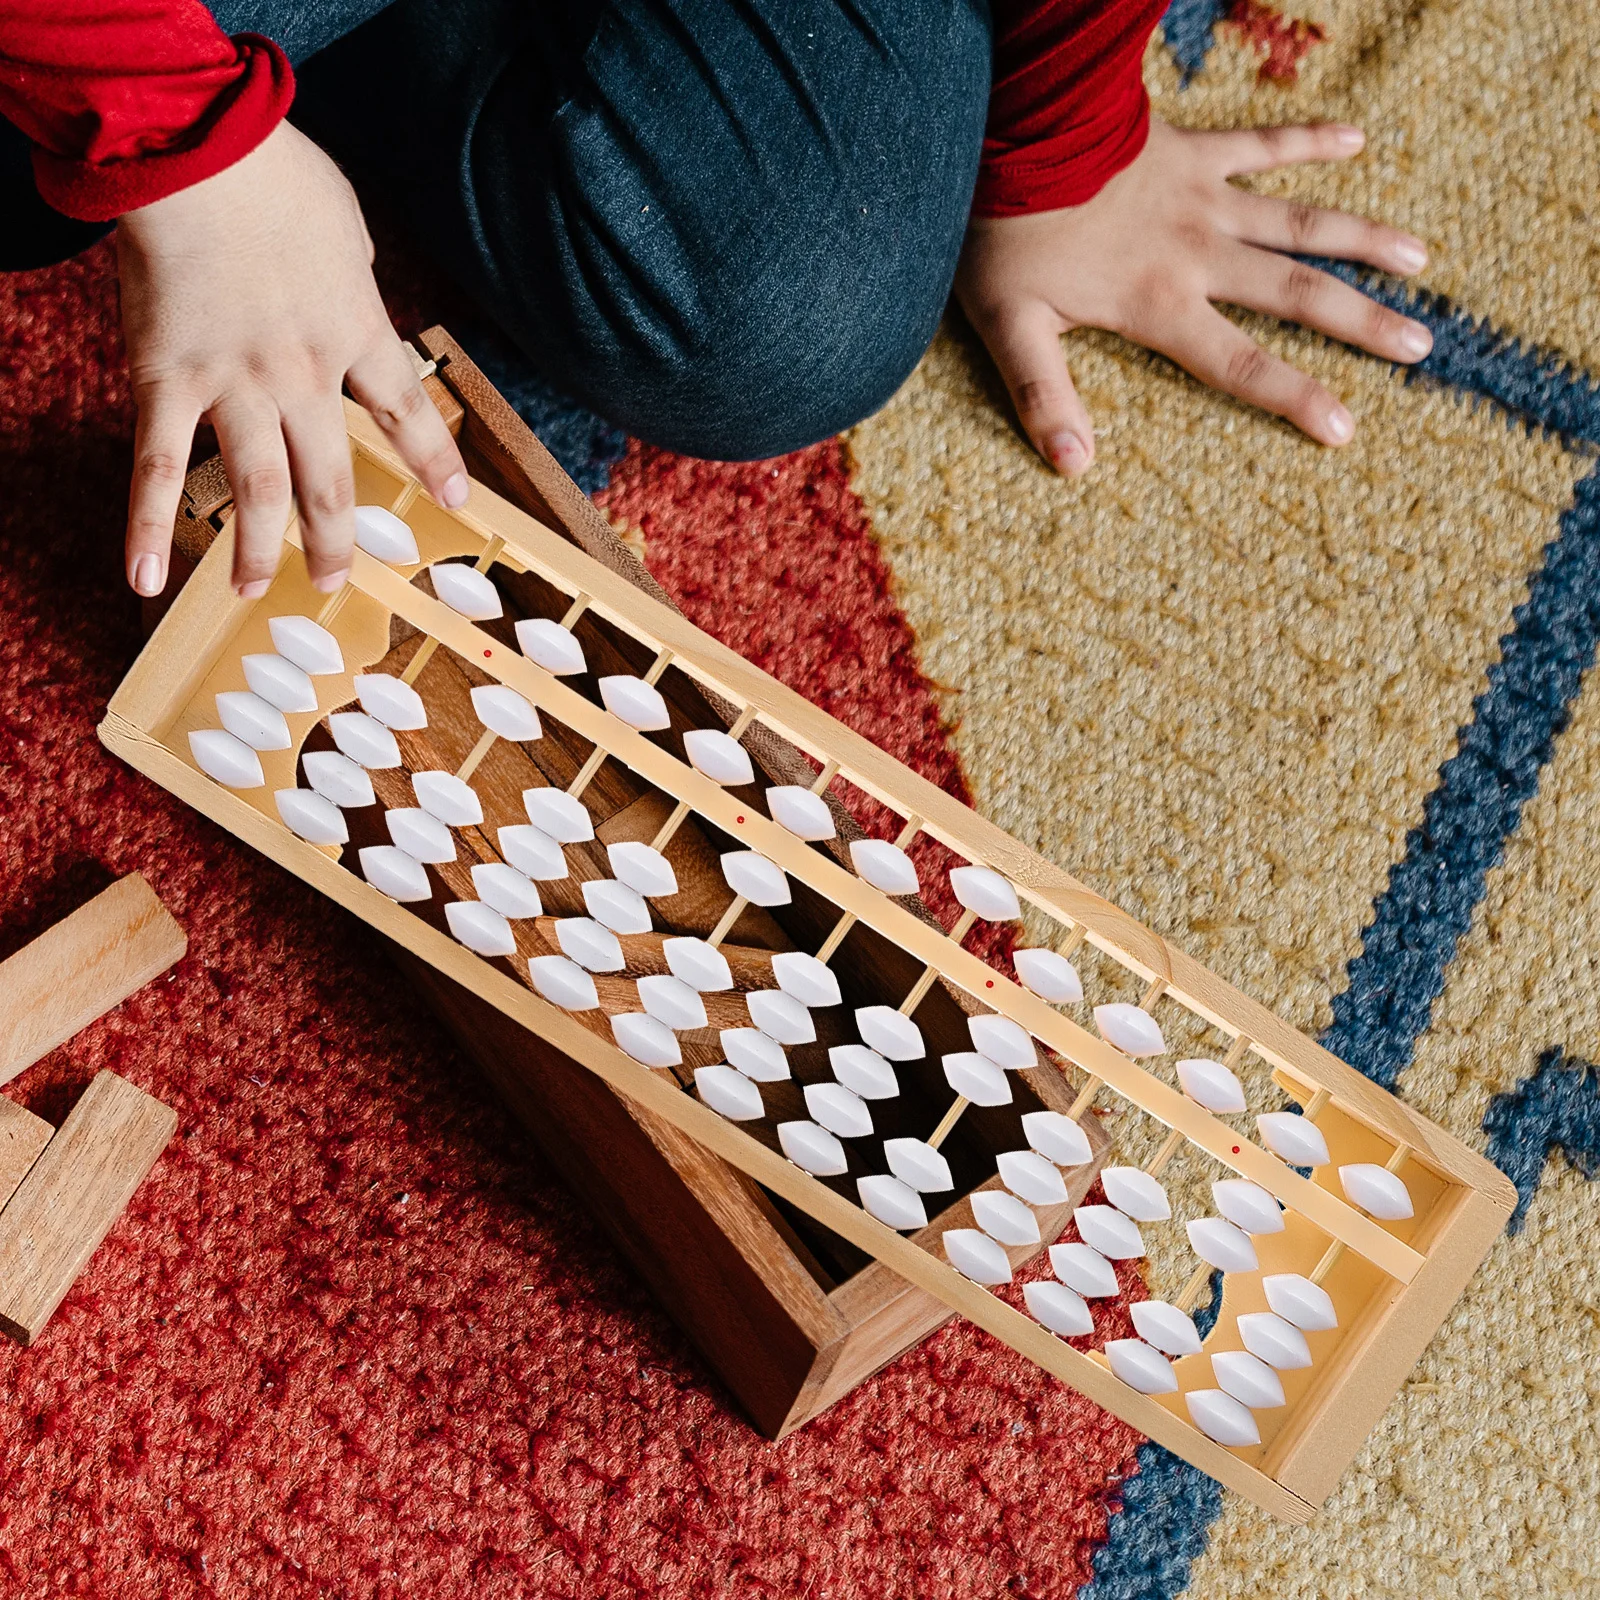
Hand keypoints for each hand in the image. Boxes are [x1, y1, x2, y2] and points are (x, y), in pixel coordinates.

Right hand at [116, 120, 467, 597]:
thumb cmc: (273, 170)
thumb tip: (354, 275)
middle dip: (334, 540)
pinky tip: (147, 578)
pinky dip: (147, 528)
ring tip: (256, 588)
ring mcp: (236, 386)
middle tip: (332, 580)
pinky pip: (157, 468)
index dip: (434, 459)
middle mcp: (305, 376)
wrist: (198, 153)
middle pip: (330, 480)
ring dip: (259, 549)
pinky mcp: (167, 381)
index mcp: (355, 332)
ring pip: (259, 490)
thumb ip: (353, 267)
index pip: (406, 412)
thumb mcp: (346, 223)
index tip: (456, 500)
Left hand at [956, 118, 1432, 474]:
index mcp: (1159, 304)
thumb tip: (1073, 466)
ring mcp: (1204, 197)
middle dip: (1361, 322)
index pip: (1239, 364)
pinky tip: (1357, 137)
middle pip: (1296, 293)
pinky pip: (1264, 143)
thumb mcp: (1010, 328)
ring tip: (1419, 258)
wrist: (1017, 129)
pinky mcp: (1195, 149)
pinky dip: (1311, 139)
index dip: (1294, 397)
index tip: (1346, 426)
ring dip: (1363, 239)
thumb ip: (1043, 396)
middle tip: (1419, 344)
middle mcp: (1198, 254)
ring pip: (1301, 221)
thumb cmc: (1006, 235)